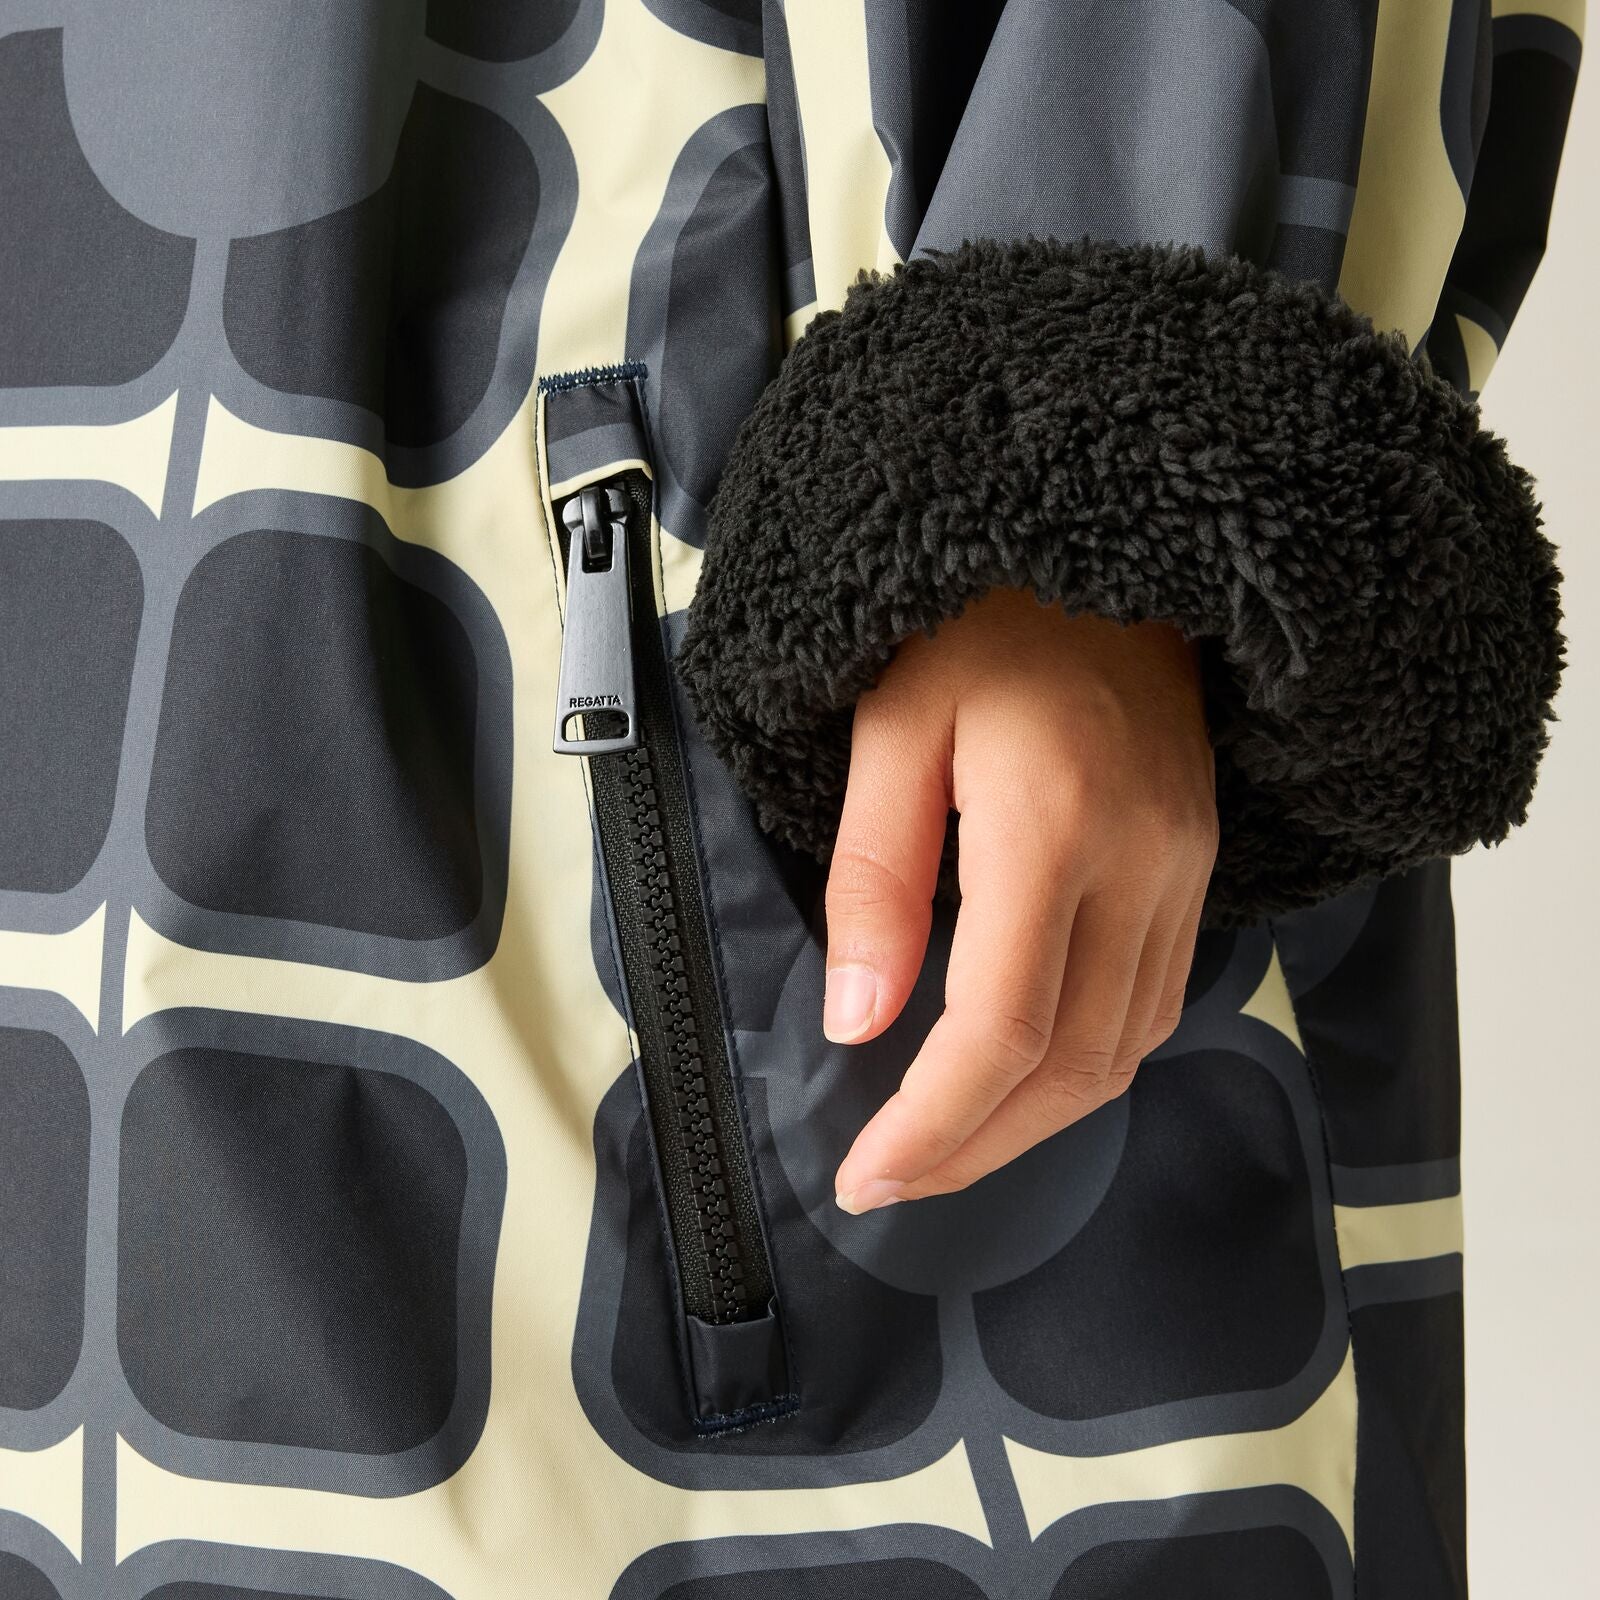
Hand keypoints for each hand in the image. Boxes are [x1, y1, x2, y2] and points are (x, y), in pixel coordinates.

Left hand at [825, 588, 1217, 1212]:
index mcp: (1053, 823)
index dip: (934, 1123)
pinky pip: (1152, 1003)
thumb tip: (860, 1019)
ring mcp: (1184, 868)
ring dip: (1032, 1120)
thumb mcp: (889, 729)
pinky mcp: (1196, 865)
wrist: (1098, 557)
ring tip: (944, 1145)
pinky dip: (1085, 1063)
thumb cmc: (979, 626)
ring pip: (1124, 1052)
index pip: (1003, 1028)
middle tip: (892, 1179)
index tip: (866, 1172)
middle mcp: (1141, 862)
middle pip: (1072, 1066)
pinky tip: (1022, 1073)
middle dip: (976, 1146)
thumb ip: (876, 879)